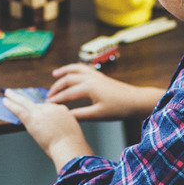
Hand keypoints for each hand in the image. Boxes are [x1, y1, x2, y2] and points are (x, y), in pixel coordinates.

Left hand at [3, 89, 92, 171]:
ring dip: (14, 97)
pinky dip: (11, 105)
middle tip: (18, 96)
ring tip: (7, 93)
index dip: (41, 110)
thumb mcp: (71, 133)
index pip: (49, 107)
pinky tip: (5, 101)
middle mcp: (52, 109)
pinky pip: (19, 110)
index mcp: (62, 111)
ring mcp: (41, 113)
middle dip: (27, 100)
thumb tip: (58, 135)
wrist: (69, 147)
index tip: (37, 112)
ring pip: (25, 103)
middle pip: (36, 103)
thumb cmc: (72, 146)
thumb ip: (63, 130)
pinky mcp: (33, 119)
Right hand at [47, 63, 162, 120]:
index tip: (48, 105)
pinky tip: (72, 72)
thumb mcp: (98, 115)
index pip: (67, 94)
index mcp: (89, 87)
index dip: (56, 100)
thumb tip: (66, 116)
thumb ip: (81, 115)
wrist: (136, 100)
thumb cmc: (119, 109)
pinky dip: (75, 68)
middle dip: (56, 87)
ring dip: (64, 71)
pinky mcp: (100, 76)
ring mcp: (96, 75)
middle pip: (68, 80)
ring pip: (75, 70)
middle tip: (48, 96)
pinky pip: (84, 68)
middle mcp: (90, 78)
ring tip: (55, 74)